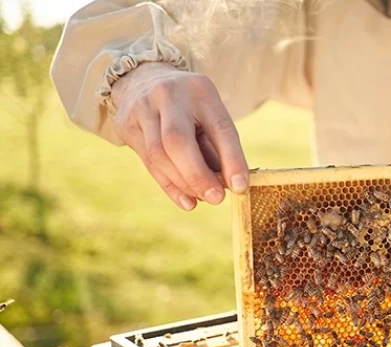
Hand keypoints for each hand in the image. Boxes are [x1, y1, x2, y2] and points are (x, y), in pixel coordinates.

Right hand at [111, 62, 247, 210]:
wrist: (144, 79)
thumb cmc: (190, 106)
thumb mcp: (210, 114)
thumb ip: (218, 147)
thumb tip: (229, 185)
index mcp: (200, 89)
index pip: (219, 127)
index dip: (232, 159)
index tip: (240, 186)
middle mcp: (168, 95)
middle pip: (177, 141)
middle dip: (198, 175)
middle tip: (217, 198)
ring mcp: (142, 108)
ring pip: (158, 154)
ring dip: (183, 183)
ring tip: (202, 198)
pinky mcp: (126, 125)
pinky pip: (148, 162)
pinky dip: (169, 185)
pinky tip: (186, 201)